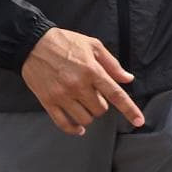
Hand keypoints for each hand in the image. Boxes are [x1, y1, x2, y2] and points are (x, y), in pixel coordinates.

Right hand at [20, 27, 143, 135]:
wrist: (32, 43)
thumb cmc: (64, 42)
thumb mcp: (92, 45)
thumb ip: (111, 63)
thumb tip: (127, 78)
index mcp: (92, 70)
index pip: (116, 95)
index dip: (130, 110)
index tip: (139, 121)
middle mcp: (78, 85)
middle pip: (100, 110)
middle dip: (101, 104)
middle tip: (93, 94)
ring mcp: (62, 95)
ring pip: (85, 119)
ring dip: (88, 115)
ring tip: (83, 104)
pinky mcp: (48, 101)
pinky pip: (64, 124)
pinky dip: (74, 129)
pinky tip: (78, 128)